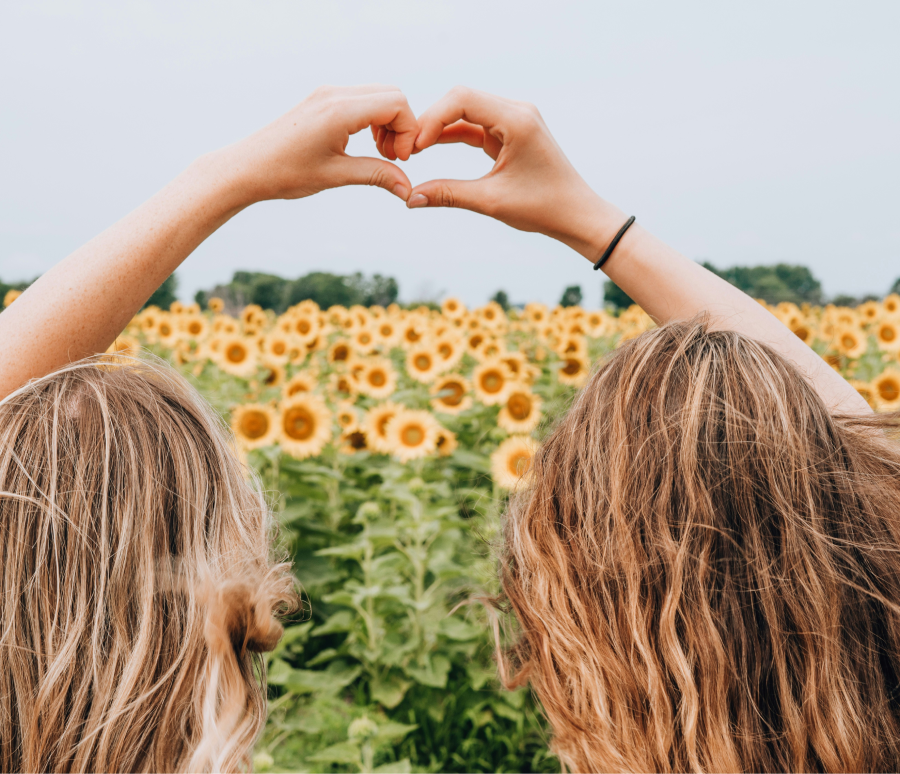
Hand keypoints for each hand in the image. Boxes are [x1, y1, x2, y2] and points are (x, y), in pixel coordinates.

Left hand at [224, 84, 418, 202]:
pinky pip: (362, 100)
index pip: (396, 104)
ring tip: (379, 155)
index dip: (408, 132)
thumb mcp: (336, 176)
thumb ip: (377, 175)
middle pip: (392, 95)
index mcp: (339, 110)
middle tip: (392, 158)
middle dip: (401, 126)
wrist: (247, 167)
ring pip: (379, 96)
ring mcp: (328, 94)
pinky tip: (365, 145)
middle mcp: (335, 94)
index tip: (399, 160)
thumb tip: (408, 189)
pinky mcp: (322, 100)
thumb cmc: (285, 173)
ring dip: (388, 124)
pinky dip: (373, 120)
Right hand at [401, 86, 626, 260]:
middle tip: (407, 148)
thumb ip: (449, 194)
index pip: (462, 99)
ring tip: (413, 150)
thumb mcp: (491, 202)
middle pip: (461, 99)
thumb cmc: (543, 207)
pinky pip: (475, 126)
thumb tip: (410, 198)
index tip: (413, 146)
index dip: (431, 118)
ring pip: (466, 111)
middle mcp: (517, 111)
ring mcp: (515, 119)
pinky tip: (429, 148)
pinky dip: (453, 135)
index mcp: (517, 120)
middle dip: (431, 120)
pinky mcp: (511, 131)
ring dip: (439, 128)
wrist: (576, 214)